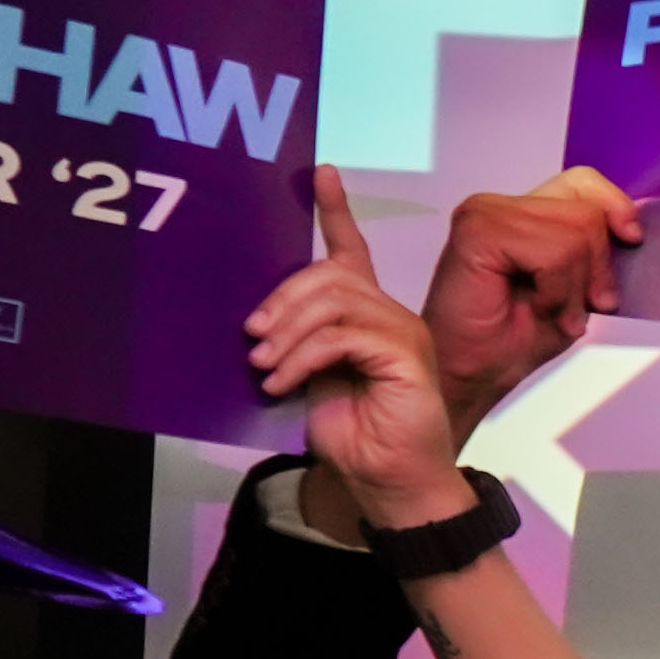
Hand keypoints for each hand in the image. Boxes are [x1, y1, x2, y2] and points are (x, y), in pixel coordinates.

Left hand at [246, 166, 480, 537]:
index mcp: (370, 317)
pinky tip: (282, 381)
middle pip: (330, 274)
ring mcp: (404, 334)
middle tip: (252, 339)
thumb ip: (299, 342)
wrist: (389, 484)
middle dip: (282, 300)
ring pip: (335, 300)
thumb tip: (259, 322)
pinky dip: (302, 357)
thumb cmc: (355, 438)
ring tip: (265, 366)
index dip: (338, 211)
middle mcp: (392, 316)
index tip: (320, 173)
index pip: (354, 253)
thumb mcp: (313, 379)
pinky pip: (343, 335)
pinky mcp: (406, 356)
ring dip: (287, 333)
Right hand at [417, 171, 636, 428]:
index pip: (583, 182)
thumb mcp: (576, 288)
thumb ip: (595, 251)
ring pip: (575, 233)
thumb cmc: (515, 336)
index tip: (632, 240)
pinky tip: (534, 307)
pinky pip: (553, 252)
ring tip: (549, 310)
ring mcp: (486, 213)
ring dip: (572, 287)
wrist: (475, 372)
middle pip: (586, 212)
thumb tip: (633, 230)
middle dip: (595, 268)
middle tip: (574, 307)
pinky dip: (556, 290)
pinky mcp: (478, 230)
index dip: (615, 207)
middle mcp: (501, 206)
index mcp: (523, 213)